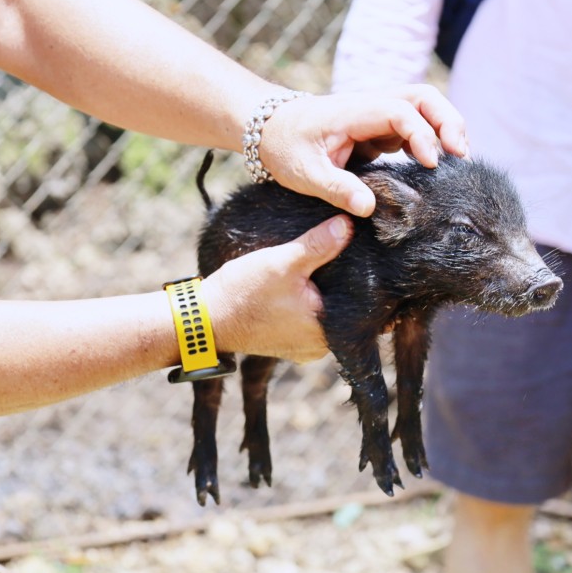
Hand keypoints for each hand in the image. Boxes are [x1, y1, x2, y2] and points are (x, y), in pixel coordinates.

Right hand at [199, 215, 352, 361]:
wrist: (204, 319)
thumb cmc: (242, 294)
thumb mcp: (283, 261)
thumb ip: (319, 244)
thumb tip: (348, 224)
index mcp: (327, 333)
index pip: (364, 305)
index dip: (367, 279)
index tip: (367, 257)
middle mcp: (321, 348)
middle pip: (346, 310)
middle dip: (346, 284)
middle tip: (347, 255)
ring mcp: (306, 348)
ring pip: (328, 314)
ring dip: (327, 293)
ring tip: (328, 265)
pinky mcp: (291, 344)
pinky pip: (312, 320)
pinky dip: (312, 303)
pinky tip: (308, 283)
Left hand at [257, 85, 467, 216]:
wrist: (270, 130)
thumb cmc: (285, 147)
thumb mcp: (303, 172)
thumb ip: (335, 188)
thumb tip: (368, 208)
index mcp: (354, 111)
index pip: (401, 111)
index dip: (421, 134)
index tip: (431, 164)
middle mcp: (372, 107)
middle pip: (425, 98)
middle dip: (449, 122)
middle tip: (462, 157)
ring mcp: (379, 116)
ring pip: (426, 110)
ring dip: (447, 130)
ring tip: (460, 163)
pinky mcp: (381, 130)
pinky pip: (416, 129)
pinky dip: (433, 142)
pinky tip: (440, 170)